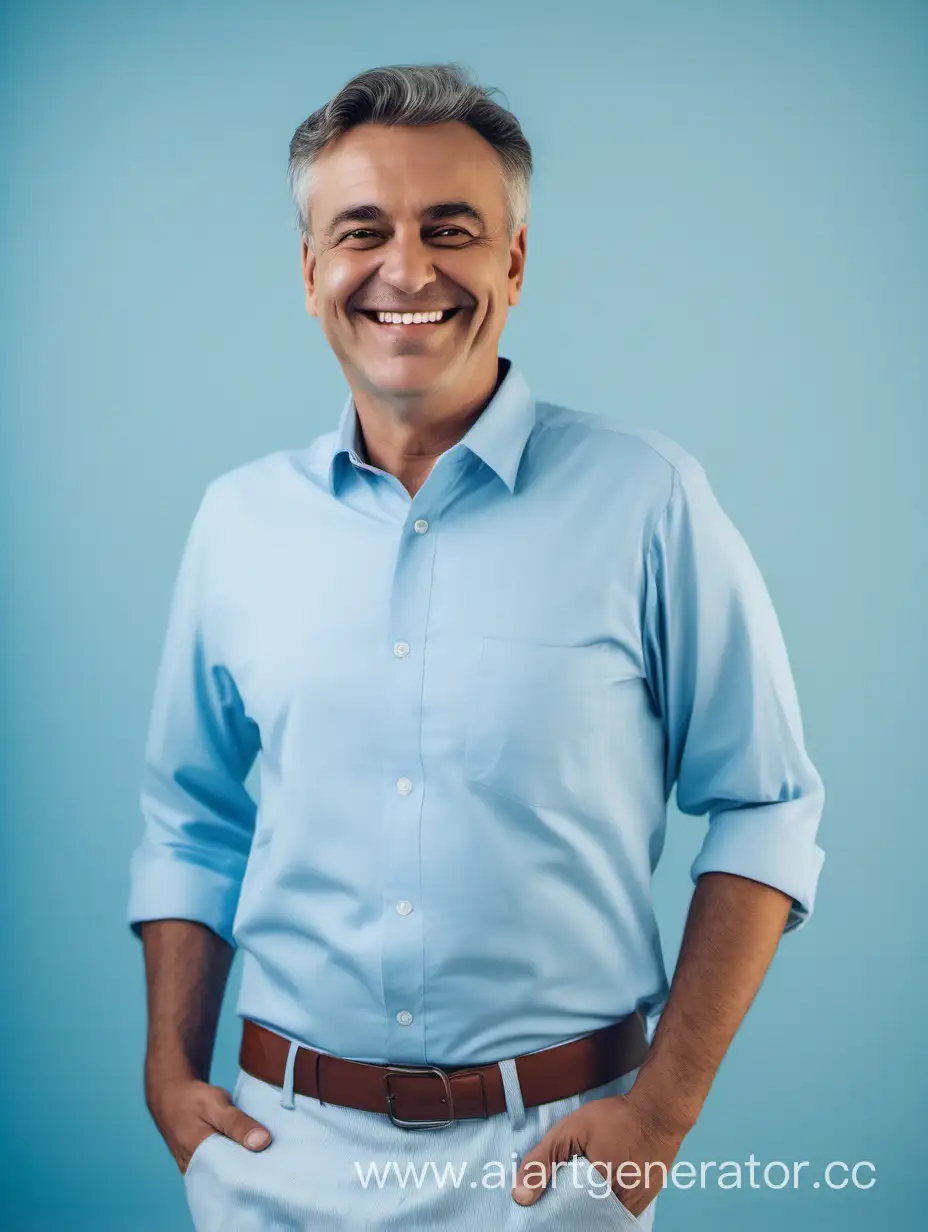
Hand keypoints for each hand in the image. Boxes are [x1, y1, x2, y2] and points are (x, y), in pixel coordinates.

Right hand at [146, 1073, 273, 1175]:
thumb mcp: (216, 1104)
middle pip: (229, 1179)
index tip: (273, 1162)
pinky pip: (219, 1171)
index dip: (253, 1171)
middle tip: (272, 1159)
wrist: (171, 1097)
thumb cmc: (193, 1099)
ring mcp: (196, 1171)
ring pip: (225, 1175)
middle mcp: (196, 1170)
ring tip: (263, 1157)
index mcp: (199, 1157)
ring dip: (242, 1167)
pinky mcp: (200, 1167)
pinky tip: (248, 1156)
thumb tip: (263, 1142)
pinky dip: (234, 1164)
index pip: (231, 1176)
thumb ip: (238, 1123)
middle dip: (250, 1171)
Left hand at [510, 1092, 686, 1216]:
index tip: (539, 1208)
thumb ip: (543, 1161)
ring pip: (601, 1217)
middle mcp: (621, 1212)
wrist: (660, 1111)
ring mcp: (634, 1208)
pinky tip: (590, 1189)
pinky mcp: (641, 1200)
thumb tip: (519, 1197)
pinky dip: (600, 1203)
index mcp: (602, 1201)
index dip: (553, 1215)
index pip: (570, 1222)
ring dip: (585, 1209)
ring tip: (570, 1194)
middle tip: (551, 1200)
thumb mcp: (572, 1131)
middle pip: (585, 1222)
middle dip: (568, 1213)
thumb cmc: (617, 1119)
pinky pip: (614, 1210)